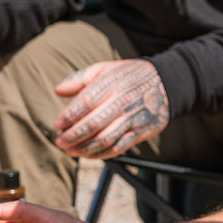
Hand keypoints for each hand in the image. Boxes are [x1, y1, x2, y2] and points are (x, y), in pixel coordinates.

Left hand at [52, 59, 169, 157]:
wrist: (165, 82)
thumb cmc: (128, 75)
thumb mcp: (104, 69)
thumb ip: (80, 79)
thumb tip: (58, 90)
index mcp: (112, 83)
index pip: (87, 101)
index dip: (70, 116)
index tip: (57, 124)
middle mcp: (123, 101)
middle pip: (94, 123)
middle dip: (73, 136)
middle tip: (60, 142)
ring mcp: (134, 118)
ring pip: (106, 139)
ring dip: (85, 148)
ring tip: (71, 150)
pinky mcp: (142, 131)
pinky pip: (119, 147)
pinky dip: (101, 154)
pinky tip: (88, 154)